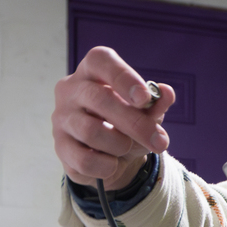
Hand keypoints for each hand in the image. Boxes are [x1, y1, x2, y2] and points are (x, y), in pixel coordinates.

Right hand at [52, 45, 174, 190]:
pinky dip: (107, 166)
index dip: (123, 77)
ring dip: (120, 145)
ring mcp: (61, 118)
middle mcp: (71, 90)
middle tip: (160, 141)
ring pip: (91, 131)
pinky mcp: (60, 147)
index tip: (145, 98)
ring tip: (126, 147)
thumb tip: (166, 92)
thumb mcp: (146, 113)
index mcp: (92, 71)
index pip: (101, 60)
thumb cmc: (127, 124)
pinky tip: (112, 163)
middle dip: (135, 123)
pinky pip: (84, 160)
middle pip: (100, 99)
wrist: (112, 157)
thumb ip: (156, 103)